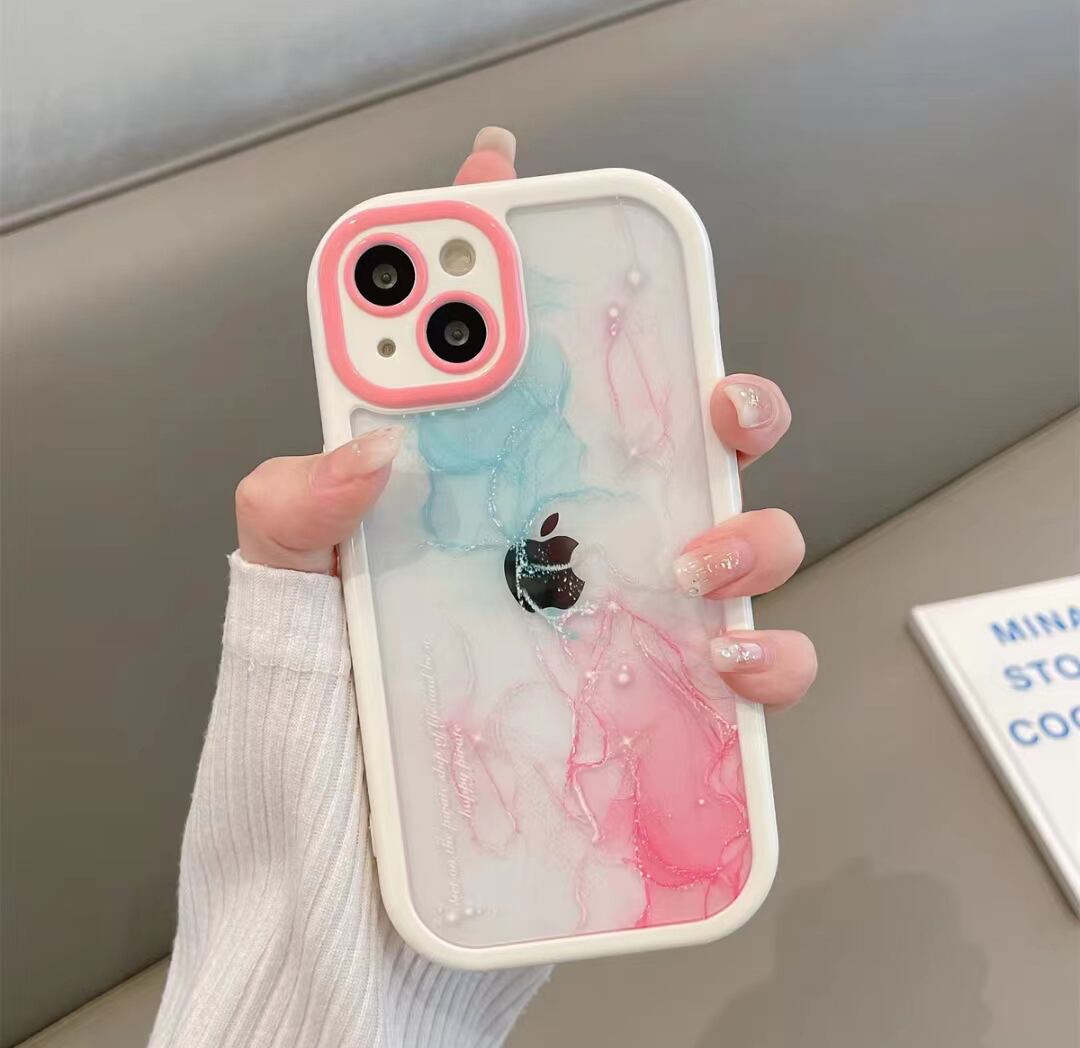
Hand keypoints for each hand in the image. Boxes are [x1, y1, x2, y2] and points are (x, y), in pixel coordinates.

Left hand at [236, 127, 814, 705]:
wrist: (353, 795)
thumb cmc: (333, 672)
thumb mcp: (297, 575)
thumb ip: (298, 504)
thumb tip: (367, 450)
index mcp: (496, 470)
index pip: (525, 350)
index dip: (519, 250)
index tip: (503, 173)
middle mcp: (579, 520)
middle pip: (686, 427)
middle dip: (726, 390)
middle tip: (715, 397)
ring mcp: (630, 598)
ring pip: (747, 528)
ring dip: (754, 528)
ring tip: (695, 563)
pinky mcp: (666, 684)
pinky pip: (759, 659)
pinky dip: (770, 656)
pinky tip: (726, 658)